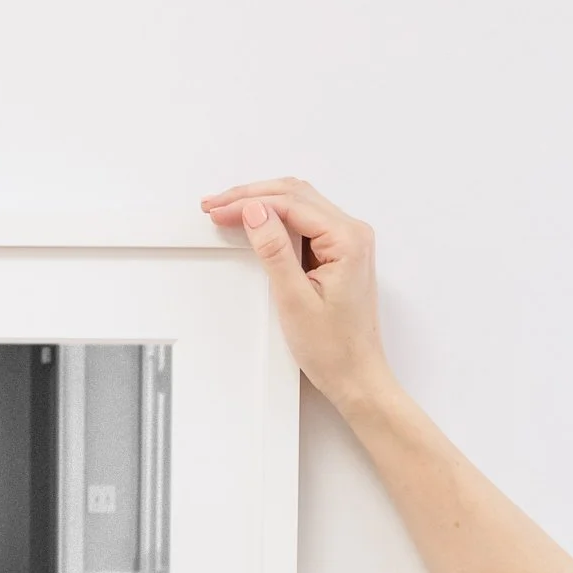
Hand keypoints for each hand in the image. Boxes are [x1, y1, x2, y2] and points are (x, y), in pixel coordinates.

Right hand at [201, 177, 393, 417]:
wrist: (357, 377)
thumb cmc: (335, 349)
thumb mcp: (295, 300)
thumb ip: (274, 251)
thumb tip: (254, 212)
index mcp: (348, 239)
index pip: (291, 203)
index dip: (249, 202)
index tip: (218, 211)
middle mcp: (352, 233)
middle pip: (296, 195)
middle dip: (252, 196)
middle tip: (215, 204)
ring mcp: (347, 242)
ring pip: (299, 205)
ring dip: (263, 204)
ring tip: (227, 210)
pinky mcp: (338, 254)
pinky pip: (304, 225)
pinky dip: (276, 222)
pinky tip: (255, 225)